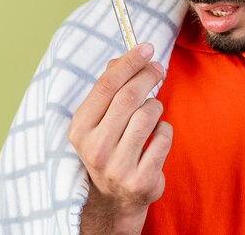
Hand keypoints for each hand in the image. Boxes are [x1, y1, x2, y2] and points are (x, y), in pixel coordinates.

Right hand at [68, 43, 172, 233]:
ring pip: (149, 114)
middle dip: (149, 75)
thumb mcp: (99, 119)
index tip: (147, 47)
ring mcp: (118, 167)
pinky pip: (164, 136)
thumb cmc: (110, 145)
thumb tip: (128, 55)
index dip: (129, 62)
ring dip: (156, 106)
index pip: (106, 85)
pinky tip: (155, 136)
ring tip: (152, 111)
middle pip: (130, 96)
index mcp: (79, 129)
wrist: (114, 197)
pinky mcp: (142, 180)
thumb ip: (109, 87)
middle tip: (159, 68)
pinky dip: (164, 129)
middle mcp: (95, 149)